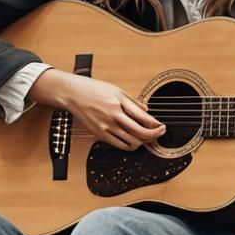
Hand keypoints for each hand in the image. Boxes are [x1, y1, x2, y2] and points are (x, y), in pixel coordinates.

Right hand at [28, 69, 165, 150]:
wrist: (72, 94)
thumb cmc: (93, 89)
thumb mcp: (116, 90)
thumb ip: (132, 102)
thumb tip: (146, 110)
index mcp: (118, 103)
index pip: (143, 118)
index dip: (156, 125)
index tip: (162, 126)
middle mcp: (113, 117)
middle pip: (140, 133)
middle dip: (153, 135)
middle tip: (159, 132)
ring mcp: (106, 127)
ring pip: (131, 142)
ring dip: (142, 141)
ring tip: (147, 137)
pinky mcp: (100, 134)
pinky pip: (120, 145)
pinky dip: (130, 145)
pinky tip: (133, 140)